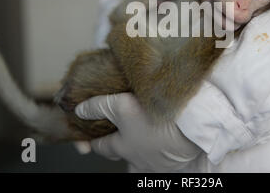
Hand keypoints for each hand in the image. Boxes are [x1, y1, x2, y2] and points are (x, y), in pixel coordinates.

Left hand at [75, 92, 200, 171]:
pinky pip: (163, 161)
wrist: (190, 127)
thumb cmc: (154, 118)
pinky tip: (164, 141)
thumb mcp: (121, 106)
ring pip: (142, 160)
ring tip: (144, 137)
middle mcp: (137, 160)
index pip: (101, 147)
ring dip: (140, 150)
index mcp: (122, 147)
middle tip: (119, 136)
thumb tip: (80, 110)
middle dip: (118, 147)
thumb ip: (99, 106)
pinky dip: (160, 152)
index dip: (93, 141)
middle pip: (122, 156)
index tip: (89, 137)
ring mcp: (156, 164)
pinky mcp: (175, 163)